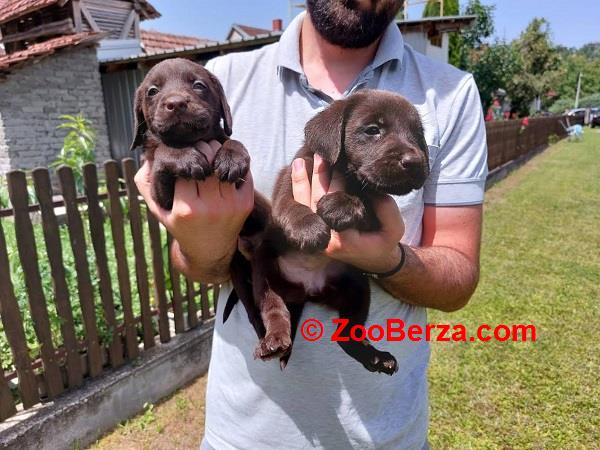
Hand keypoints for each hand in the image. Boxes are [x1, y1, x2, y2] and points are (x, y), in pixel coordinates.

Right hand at [135, 140, 253, 271]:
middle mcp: (210, 208)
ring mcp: (230, 206)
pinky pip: (243, 172)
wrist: (210, 251)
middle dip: (200, 150)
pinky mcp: (245, 203)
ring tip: (210, 154)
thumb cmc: (182, 226)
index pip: (184, 168)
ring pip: (223, 164)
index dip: (183, 157)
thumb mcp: (159, 210)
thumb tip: (146, 157)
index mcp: (186, 209)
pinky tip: (224, 164)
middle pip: (206, 162)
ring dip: (216, 154)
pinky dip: (233, 163)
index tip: (182, 156)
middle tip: (197, 149)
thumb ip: (147, 184)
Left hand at [291, 154, 404, 273]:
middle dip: (316, 179)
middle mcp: (325, 239)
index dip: (335, 186)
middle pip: (315, 205)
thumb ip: (386, 210)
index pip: (334, 209)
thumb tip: (372, 188)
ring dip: (301, 184)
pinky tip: (297, 175)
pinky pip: (303, 211)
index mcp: (343, 240)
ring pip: (304, 208)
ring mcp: (317, 236)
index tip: (338, 166)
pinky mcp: (316, 230)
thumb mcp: (395, 228)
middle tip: (319, 156)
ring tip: (299, 162)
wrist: (375, 259)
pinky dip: (299, 192)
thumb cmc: (385, 242)